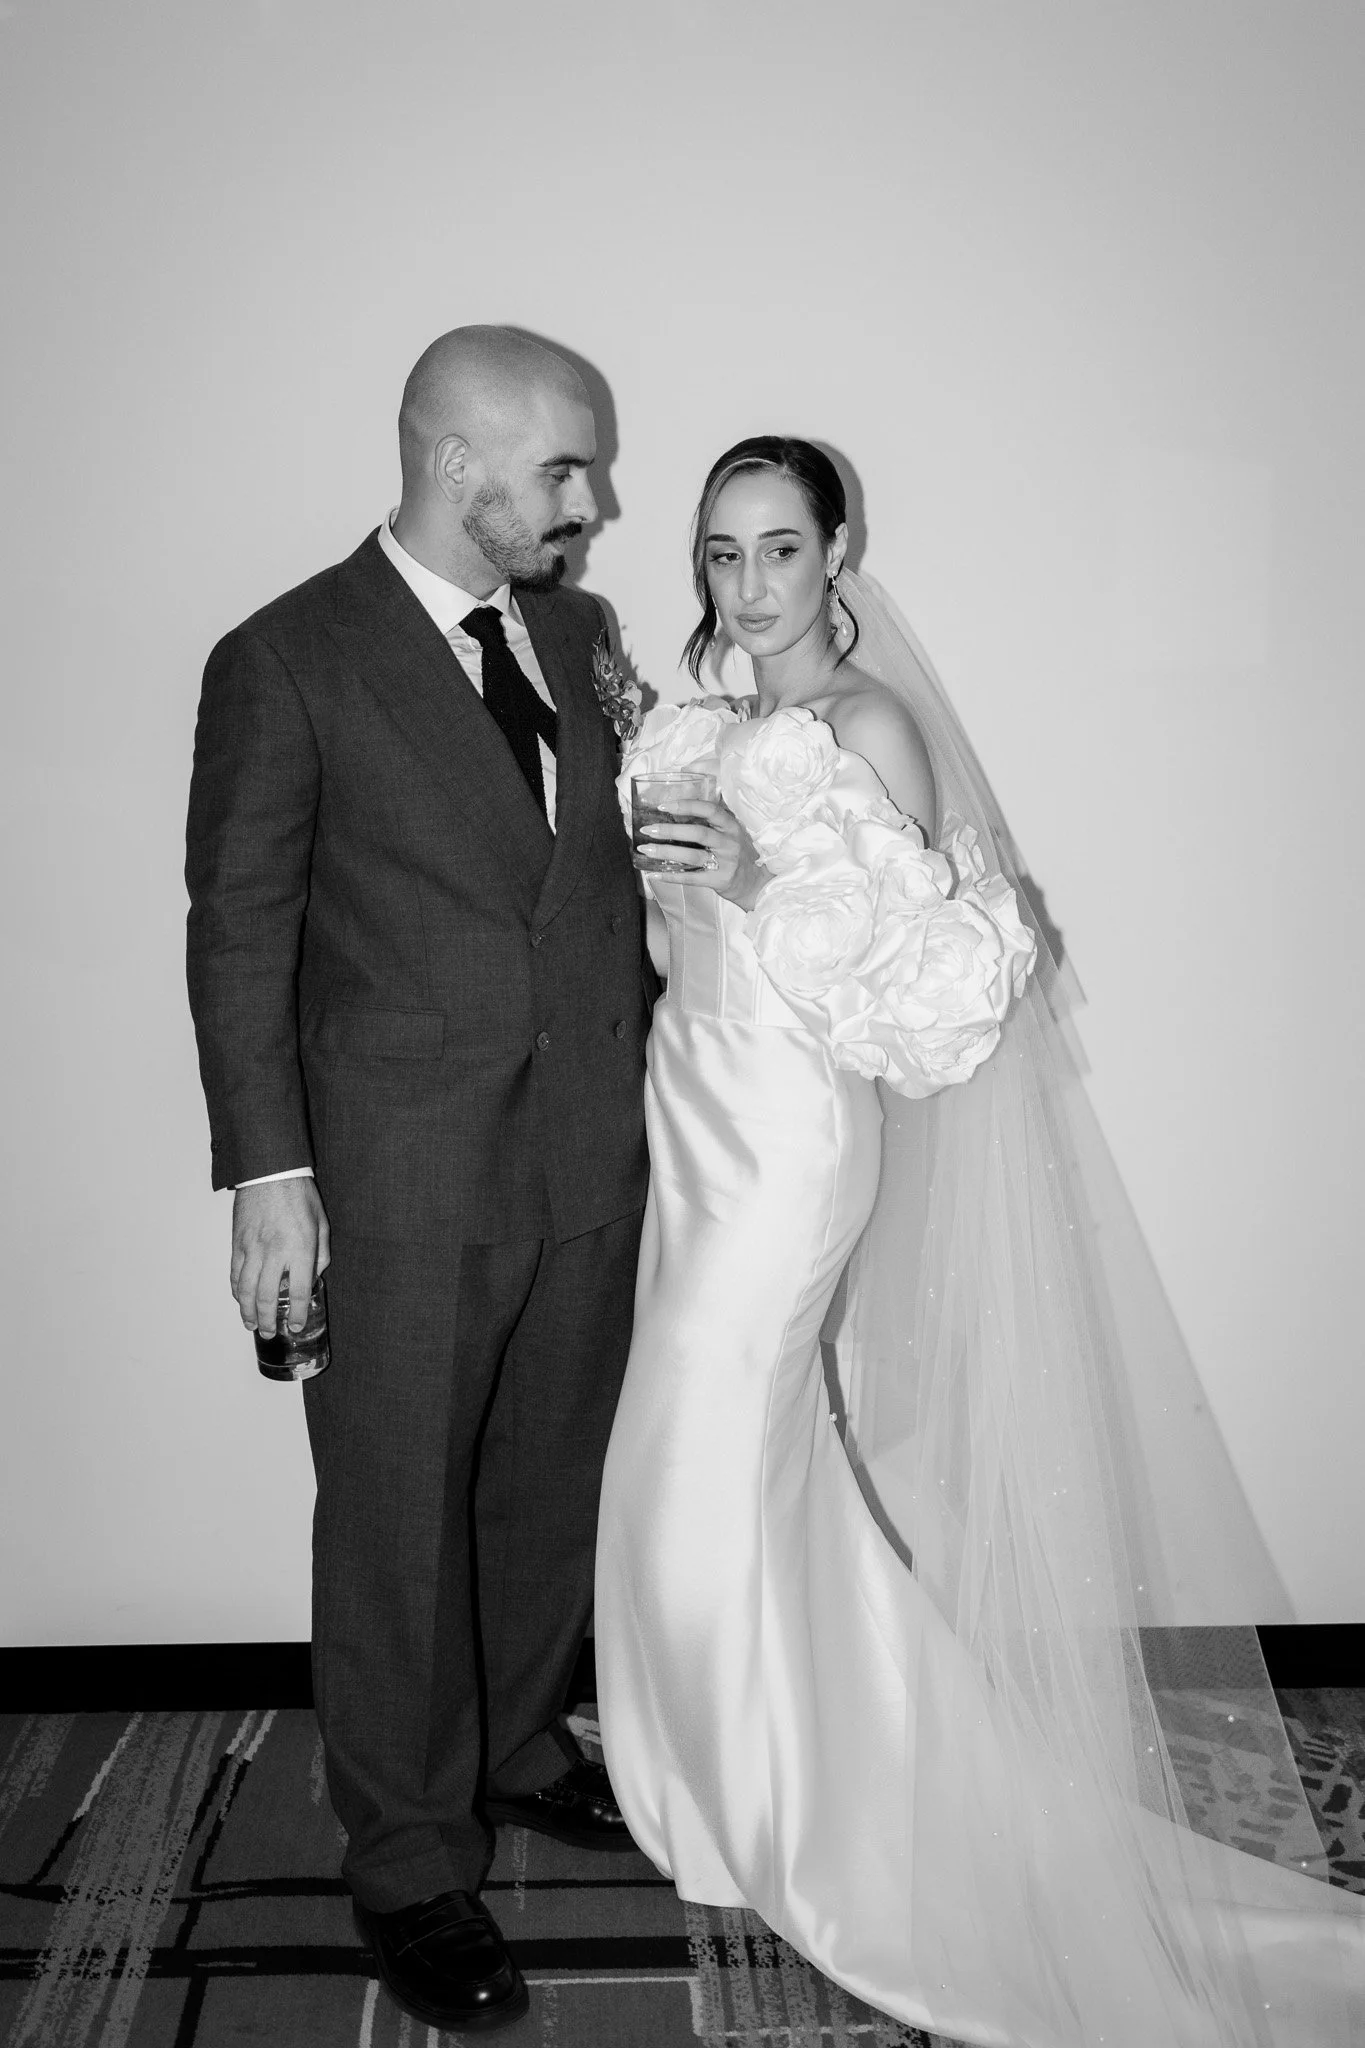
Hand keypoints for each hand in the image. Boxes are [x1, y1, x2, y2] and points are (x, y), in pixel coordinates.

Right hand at [231, 1179, 330, 1337]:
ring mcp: (252, 1249)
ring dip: (248, 1312)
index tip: (296, 1325)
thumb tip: (313, 1277)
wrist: (270, 1172)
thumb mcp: (321, 1224)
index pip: (300, 1291)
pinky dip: (237, 1291)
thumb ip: (319, 1255)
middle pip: (268, 1298)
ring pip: (246, 1290)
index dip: (298, 1313)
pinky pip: (235, 1274)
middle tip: (270, 1332)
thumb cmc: (299, 1196)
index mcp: (300, 1249)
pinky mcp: (238, 1243)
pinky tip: (241, 1301)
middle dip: (268, 1320)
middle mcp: (275, 1253)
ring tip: (252, 1325)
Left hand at [636, 798, 764, 913]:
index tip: (664, 806)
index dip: (686, 805)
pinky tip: (654, 874)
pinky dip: (671, 876)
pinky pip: (691, 878)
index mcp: (732, 826)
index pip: (709, 809)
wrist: (756, 883)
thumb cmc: (739, 855)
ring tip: (646, 850)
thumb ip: (714, 820)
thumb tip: (683, 806)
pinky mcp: (719, 880)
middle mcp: (730, 842)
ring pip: (692, 855)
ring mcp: (726, 862)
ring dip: (666, 852)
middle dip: (670, 830)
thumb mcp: (733, 833)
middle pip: (698, 832)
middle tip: (648, 829)